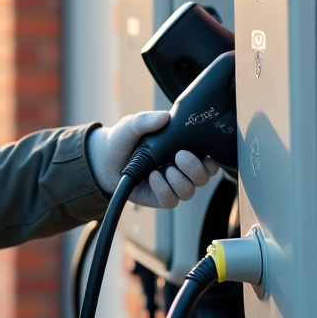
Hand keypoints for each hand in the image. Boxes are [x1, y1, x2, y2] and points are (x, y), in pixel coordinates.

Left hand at [86, 111, 221, 208]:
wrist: (103, 161)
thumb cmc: (124, 140)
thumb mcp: (132, 125)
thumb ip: (146, 120)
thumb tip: (164, 117)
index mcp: (182, 148)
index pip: (209, 157)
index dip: (212, 159)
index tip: (205, 152)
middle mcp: (180, 168)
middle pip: (204, 176)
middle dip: (196, 168)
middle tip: (180, 156)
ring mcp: (171, 184)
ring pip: (190, 190)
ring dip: (180, 181)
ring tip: (165, 169)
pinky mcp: (159, 197)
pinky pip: (171, 200)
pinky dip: (164, 189)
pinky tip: (153, 177)